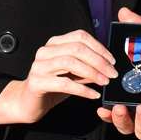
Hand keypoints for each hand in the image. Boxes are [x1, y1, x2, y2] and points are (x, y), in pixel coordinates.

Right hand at [0, 29, 115, 124]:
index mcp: (54, 44)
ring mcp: (39, 66)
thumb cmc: (52, 86)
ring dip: (92, 73)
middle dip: (98, 61)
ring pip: (70, 63)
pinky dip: (82, 89)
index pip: (80, 36)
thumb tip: (108, 66)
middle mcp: (45, 51)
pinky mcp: (37, 82)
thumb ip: (87, 67)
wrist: (28, 102)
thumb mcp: (73, 74)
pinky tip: (93, 94)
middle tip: (112, 73)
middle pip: (77, 48)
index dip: (98, 47)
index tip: (111, 60)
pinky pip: (64, 83)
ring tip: (104, 82)